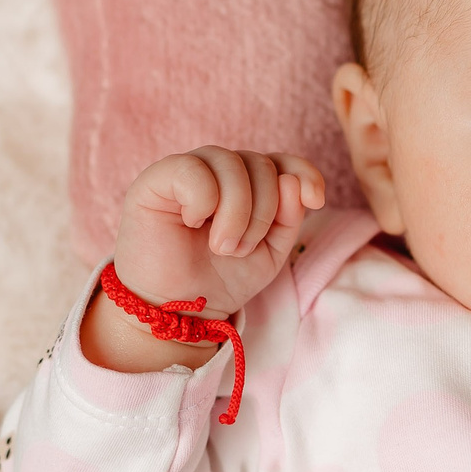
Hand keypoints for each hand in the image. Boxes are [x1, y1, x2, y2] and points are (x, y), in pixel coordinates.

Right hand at [83, 147, 324, 372]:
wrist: (180, 311)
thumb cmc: (222, 280)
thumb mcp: (271, 251)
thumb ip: (289, 215)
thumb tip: (291, 181)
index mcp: (246, 184)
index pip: (281, 160)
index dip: (303, 172)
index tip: (315, 200)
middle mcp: (217, 171)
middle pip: (260, 164)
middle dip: (261, 213)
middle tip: (239, 249)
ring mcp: (186, 171)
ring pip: (230, 162)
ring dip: (235, 213)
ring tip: (221, 246)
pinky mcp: (154, 180)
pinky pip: (192, 169)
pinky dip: (202, 200)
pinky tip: (192, 222)